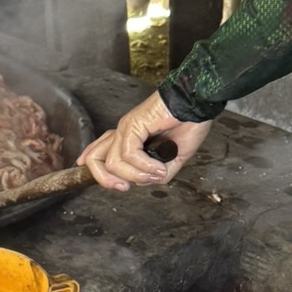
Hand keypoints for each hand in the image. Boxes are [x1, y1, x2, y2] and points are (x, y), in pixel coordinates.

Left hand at [78, 91, 211, 192]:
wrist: (197, 104)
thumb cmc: (188, 124)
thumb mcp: (172, 158)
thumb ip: (156, 174)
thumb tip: (143, 182)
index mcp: (127, 137)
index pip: (99, 154)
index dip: (101, 174)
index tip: (123, 186)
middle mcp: (123, 132)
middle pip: (94, 159)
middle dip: (105, 180)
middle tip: (124, 187)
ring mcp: (126, 128)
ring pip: (113, 162)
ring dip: (135, 175)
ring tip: (156, 173)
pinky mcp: (133, 124)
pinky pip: (129, 154)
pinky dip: (145, 166)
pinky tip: (159, 167)